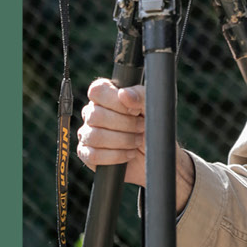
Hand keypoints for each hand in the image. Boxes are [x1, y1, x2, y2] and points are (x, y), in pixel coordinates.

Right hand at [78, 78, 193, 212]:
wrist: (159, 156)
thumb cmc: (157, 127)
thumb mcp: (156, 108)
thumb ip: (143, 96)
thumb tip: (126, 95)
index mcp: (107, 97)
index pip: (96, 89)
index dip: (116, 99)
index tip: (134, 107)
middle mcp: (93, 115)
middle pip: (96, 114)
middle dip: (126, 123)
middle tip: (142, 128)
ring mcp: (88, 136)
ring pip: (94, 134)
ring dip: (123, 139)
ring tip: (137, 141)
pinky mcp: (88, 156)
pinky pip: (93, 155)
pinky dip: (115, 156)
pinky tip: (128, 154)